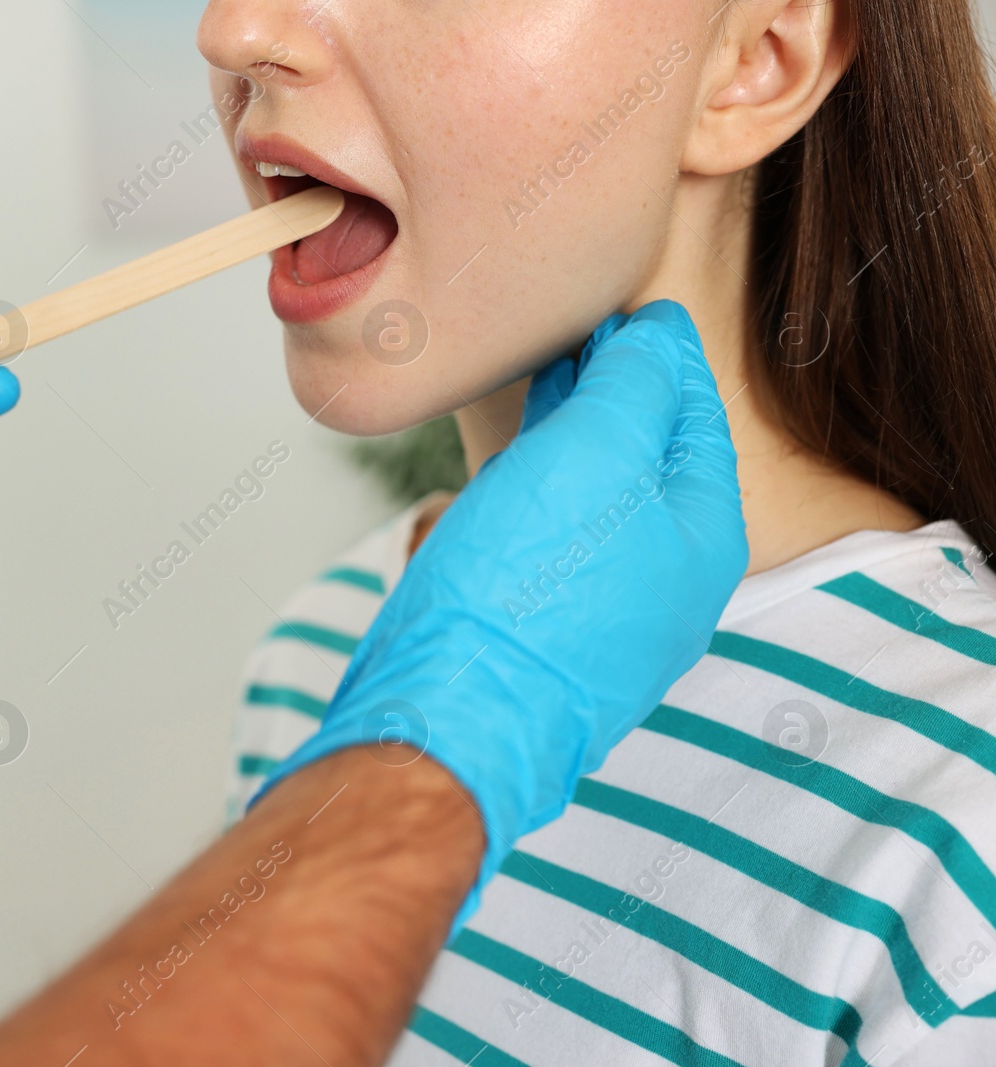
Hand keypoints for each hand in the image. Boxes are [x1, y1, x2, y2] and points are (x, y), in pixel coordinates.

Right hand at [256, 300, 746, 930]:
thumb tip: (658, 335)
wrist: (448, 713)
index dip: (656, 350)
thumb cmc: (524, 588)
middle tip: (575, 331)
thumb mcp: (597, 452)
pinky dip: (544, 489)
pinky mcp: (543, 635)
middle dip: (618, 392)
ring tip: (541, 383)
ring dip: (575, 437)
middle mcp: (667, 583)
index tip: (617, 303)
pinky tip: (509, 468)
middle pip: (649, 458)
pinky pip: (559, 541)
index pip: (695, 413)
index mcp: (703, 537)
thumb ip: (639, 383)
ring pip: (599, 500)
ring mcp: (607, 617)